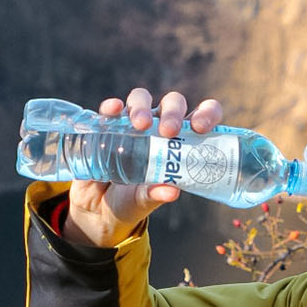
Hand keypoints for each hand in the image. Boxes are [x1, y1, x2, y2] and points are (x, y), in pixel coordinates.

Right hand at [64, 88, 222, 247]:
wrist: (99, 208)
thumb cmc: (133, 200)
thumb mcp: (144, 201)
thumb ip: (156, 195)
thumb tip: (172, 192)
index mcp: (181, 141)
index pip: (202, 116)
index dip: (207, 114)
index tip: (201, 128)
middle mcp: (159, 126)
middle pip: (172, 103)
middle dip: (172, 113)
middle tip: (169, 131)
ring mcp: (132, 122)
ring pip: (141, 99)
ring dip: (142, 107)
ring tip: (140, 125)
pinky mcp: (107, 124)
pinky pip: (109, 109)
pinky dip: (112, 107)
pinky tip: (114, 110)